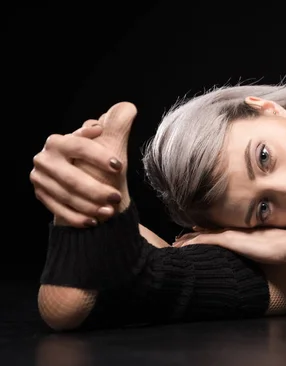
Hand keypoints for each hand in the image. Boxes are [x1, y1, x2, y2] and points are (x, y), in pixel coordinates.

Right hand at [30, 102, 136, 227]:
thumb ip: (117, 126)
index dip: (99, 156)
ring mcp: (40, 178)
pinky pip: (59, 211)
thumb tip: (129, 108)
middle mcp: (45, 158)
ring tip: (110, 211)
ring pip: (66, 196)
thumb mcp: (111, 144)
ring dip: (90, 206)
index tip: (119, 166)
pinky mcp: (41, 196)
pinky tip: (94, 221)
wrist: (90, 188)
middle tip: (116, 197)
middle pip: (72, 177)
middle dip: (96, 189)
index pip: (79, 146)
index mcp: (60, 141)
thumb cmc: (102, 165)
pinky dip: (78, 217)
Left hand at [173, 227, 285, 264]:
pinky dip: (192, 242)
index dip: (208, 234)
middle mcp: (236, 232)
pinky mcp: (230, 241)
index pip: (222, 233)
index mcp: (244, 235)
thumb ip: (264, 251)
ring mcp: (232, 236)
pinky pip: (205, 241)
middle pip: (209, 233)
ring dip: (188, 240)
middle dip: (194, 236)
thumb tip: (266, 257)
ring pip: (203, 236)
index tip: (196, 234)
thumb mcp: (271, 250)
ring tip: (176, 243)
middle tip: (179, 239)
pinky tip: (181, 246)